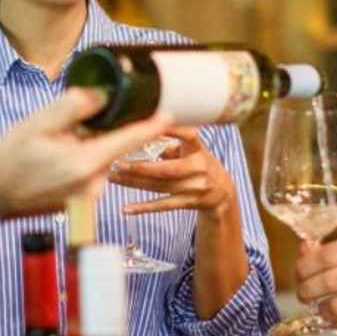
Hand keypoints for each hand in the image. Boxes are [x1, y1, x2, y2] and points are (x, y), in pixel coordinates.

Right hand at [0, 88, 172, 218]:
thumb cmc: (11, 160)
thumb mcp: (38, 123)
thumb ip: (73, 107)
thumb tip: (101, 96)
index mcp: (86, 163)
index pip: (129, 139)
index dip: (151, 125)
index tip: (170, 114)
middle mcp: (93, 184)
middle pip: (112, 147)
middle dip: (99, 132)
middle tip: (63, 129)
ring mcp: (88, 197)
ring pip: (100, 160)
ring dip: (87, 147)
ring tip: (52, 147)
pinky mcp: (82, 203)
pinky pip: (91, 173)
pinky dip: (80, 162)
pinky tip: (54, 161)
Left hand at [109, 127, 235, 215]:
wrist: (222, 193)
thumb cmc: (200, 164)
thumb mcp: (192, 150)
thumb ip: (170, 145)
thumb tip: (141, 137)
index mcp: (198, 150)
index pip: (188, 136)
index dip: (171, 131)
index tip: (150, 126)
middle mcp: (198, 168)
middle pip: (166, 169)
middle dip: (140, 167)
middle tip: (117, 163)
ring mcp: (194, 187)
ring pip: (160, 187)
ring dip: (134, 183)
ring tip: (113, 178)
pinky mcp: (188, 203)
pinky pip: (163, 206)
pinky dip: (143, 208)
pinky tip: (126, 209)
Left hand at [295, 234, 336, 330]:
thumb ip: (336, 249)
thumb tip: (304, 250)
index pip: (326, 256)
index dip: (305, 265)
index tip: (299, 271)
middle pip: (327, 282)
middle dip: (306, 289)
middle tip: (302, 291)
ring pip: (335, 307)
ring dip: (319, 308)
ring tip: (317, 304)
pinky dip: (335, 320)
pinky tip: (333, 314)